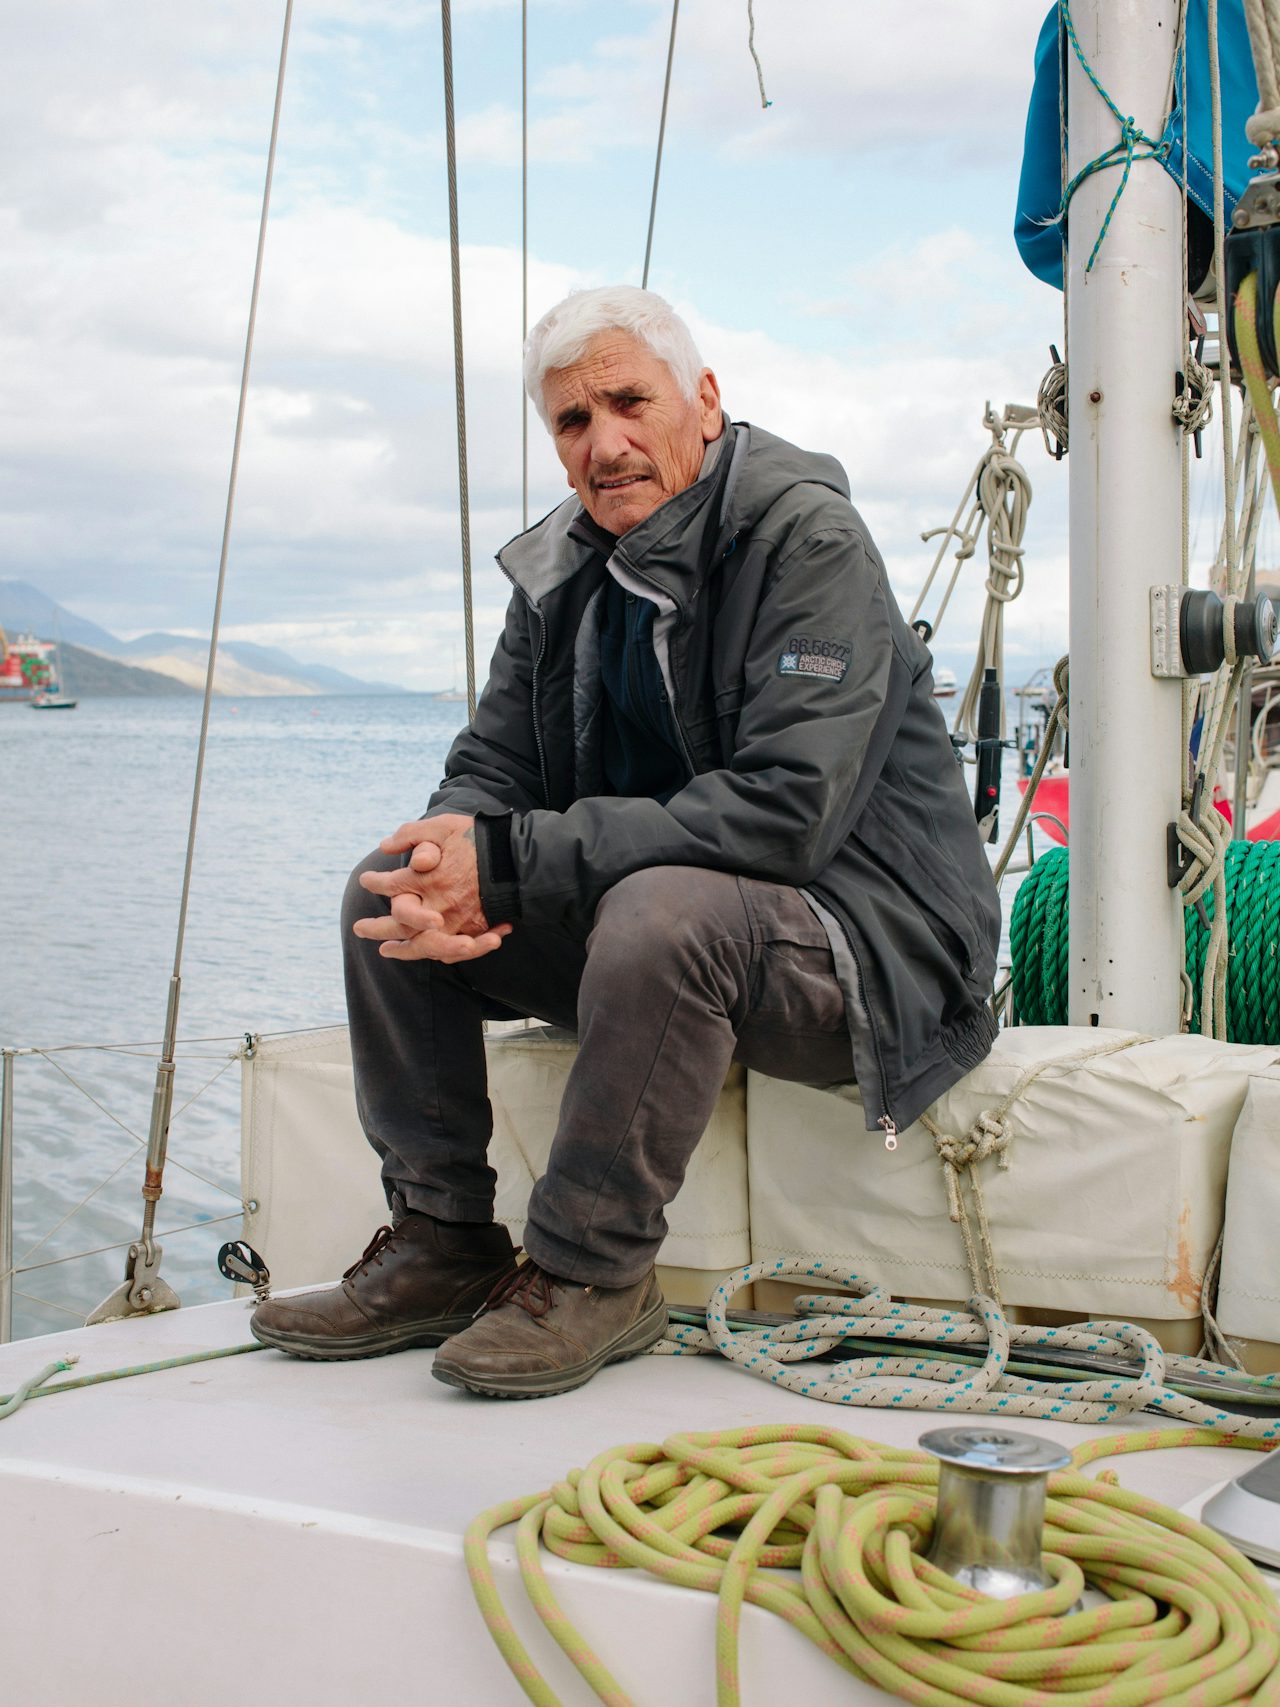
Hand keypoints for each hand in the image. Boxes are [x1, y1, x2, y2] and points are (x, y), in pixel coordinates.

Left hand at [354, 815, 512, 962]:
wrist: (519, 858)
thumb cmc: (480, 838)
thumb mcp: (443, 825)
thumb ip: (412, 834)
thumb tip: (384, 846)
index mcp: (425, 878)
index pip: (390, 885)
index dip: (375, 883)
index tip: (365, 881)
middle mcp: (436, 904)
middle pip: (399, 923)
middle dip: (376, 928)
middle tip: (359, 929)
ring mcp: (455, 921)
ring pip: (421, 945)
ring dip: (402, 950)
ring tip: (387, 951)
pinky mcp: (474, 931)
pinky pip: (451, 951)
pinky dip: (435, 954)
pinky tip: (424, 953)